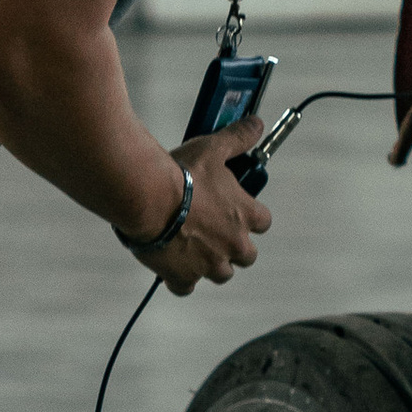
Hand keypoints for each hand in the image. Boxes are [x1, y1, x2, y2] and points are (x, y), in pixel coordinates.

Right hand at [142, 121, 272, 294]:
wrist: (147, 197)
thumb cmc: (182, 173)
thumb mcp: (214, 148)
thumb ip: (238, 138)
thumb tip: (256, 124)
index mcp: (245, 217)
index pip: (264, 223)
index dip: (251, 217)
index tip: (237, 211)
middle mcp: (233, 245)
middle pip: (247, 256)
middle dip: (234, 246)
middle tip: (214, 232)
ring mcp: (209, 265)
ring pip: (221, 274)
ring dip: (210, 264)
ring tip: (193, 247)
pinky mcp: (183, 277)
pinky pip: (186, 287)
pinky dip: (180, 279)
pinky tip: (171, 265)